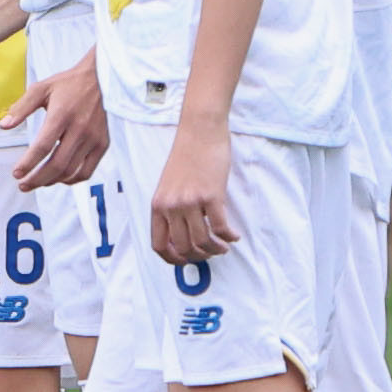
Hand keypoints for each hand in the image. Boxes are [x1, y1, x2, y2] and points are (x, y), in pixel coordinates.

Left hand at [7, 60, 110, 190]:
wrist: (101, 78)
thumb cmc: (68, 84)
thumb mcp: (41, 89)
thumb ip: (21, 107)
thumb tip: (3, 125)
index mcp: (62, 114)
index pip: (43, 146)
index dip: (28, 163)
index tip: (16, 173)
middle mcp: (80, 128)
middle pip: (57, 164)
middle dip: (37, 179)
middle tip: (23, 184)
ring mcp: (93, 138)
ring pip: (70, 171)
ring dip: (51, 181)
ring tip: (37, 182)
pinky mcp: (102, 144)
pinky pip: (87, 171)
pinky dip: (71, 180)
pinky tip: (58, 178)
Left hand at [149, 118, 238, 266]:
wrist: (199, 131)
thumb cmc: (187, 155)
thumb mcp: (169, 184)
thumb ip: (171, 207)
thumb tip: (183, 232)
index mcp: (158, 205)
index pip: (159, 244)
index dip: (173, 259)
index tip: (186, 261)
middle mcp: (171, 206)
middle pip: (182, 247)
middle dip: (198, 256)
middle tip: (210, 253)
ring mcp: (190, 202)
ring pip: (202, 241)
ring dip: (215, 250)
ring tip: (223, 247)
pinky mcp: (210, 196)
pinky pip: (220, 228)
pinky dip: (228, 237)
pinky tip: (233, 235)